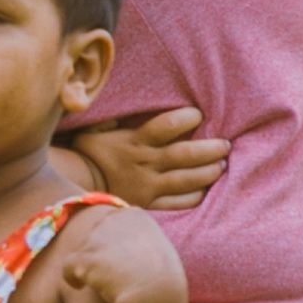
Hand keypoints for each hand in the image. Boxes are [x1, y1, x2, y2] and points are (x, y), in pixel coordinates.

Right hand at [64, 103, 226, 214]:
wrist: (77, 187)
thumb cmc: (88, 152)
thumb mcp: (94, 128)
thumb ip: (114, 115)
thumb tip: (124, 100)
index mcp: (134, 141)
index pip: (165, 127)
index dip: (185, 119)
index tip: (198, 114)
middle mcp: (145, 163)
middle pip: (184, 155)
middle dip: (209, 150)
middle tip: (225, 144)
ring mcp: (149, 185)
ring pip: (185, 180)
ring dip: (207, 172)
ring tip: (222, 165)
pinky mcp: (149, 203)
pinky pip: (176, 203)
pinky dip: (192, 197)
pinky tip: (204, 190)